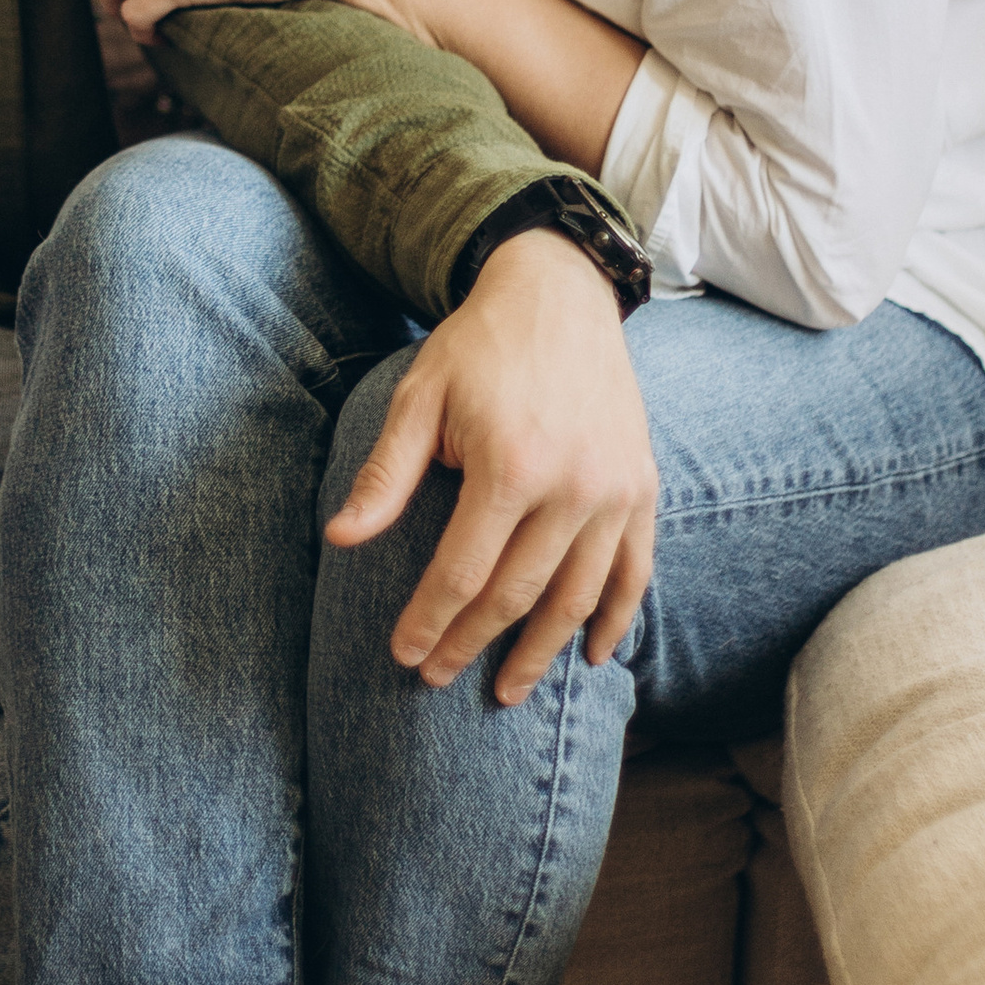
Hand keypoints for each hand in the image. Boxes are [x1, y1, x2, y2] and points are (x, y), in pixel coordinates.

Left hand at [328, 230, 657, 702]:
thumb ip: (386, 475)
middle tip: (439, 678)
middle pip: (519, 594)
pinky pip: (635, 571)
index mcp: (510, 465)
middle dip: (475, 643)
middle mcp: (573, 486)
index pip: (464, 572)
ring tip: (508, 689)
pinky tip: (591, 656)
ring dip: (543, 650)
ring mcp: (617, 490)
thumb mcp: (418, 398)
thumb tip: (341, 540)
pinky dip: (616, 619)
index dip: (431, 620)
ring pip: (579, 595)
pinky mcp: (643, 487)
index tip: (405, 655)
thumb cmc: (476, 349)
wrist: (560, 295)